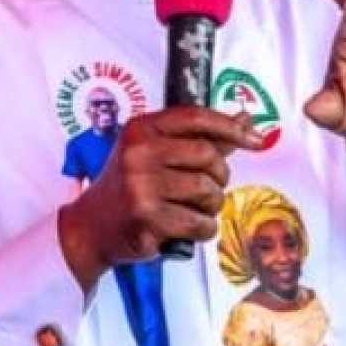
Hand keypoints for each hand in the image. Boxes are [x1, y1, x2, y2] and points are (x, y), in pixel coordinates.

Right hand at [57, 107, 263, 289]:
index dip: (231, 127)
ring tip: (194, 209)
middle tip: (208, 188)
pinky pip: (200, 222)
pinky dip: (203, 229)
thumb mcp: (155, 154)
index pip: (196, 117)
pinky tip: (188, 228)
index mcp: (140, 129)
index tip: (256, 139)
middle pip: (208, 155)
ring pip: (208, 190)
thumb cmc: (128, 188)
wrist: (89, 228)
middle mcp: (138, 152)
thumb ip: (200, 137)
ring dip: (212, 206)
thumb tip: (246, 119)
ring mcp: (141, 185)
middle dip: (219, 176)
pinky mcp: (147, 217)